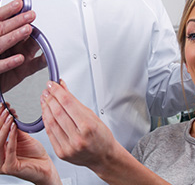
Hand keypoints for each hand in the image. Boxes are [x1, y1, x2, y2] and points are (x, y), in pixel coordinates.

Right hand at [0, 0, 40, 92]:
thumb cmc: (5, 73)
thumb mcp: (18, 58)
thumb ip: (29, 47)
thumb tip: (39, 34)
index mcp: (0, 39)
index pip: (1, 21)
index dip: (9, 11)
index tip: (20, 4)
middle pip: (2, 29)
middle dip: (17, 21)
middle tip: (31, 15)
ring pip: (1, 44)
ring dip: (15, 37)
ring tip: (28, 30)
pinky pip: (0, 66)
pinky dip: (10, 63)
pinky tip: (21, 58)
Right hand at [0, 104, 61, 184]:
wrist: (46, 166)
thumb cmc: (35, 153)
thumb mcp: (23, 137)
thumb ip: (15, 129)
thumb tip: (10, 115)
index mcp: (0, 150)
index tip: (3, 106)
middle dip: (0, 120)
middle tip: (6, 109)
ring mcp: (2, 164)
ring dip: (4, 127)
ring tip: (10, 116)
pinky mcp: (10, 167)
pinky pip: (9, 150)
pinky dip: (12, 137)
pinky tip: (14, 127)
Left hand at [41, 80, 170, 184]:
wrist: (104, 156)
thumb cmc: (102, 136)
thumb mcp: (92, 115)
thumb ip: (75, 102)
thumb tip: (63, 89)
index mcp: (88, 126)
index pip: (68, 103)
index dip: (58, 91)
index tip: (53, 84)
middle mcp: (77, 138)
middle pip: (58, 112)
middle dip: (50, 98)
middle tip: (47, 90)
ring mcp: (68, 147)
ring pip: (51, 122)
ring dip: (46, 108)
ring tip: (45, 99)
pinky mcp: (61, 153)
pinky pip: (50, 133)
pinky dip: (46, 121)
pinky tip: (46, 113)